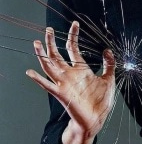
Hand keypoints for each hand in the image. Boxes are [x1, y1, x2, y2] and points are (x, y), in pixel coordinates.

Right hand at [26, 21, 115, 141]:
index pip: (73, 48)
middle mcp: (70, 74)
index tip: (74, 24)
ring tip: (36, 43)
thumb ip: (108, 64)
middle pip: (57, 54)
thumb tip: (107, 49)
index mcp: (81, 69)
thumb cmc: (101, 101)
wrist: (96, 119)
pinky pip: (47, 85)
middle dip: (52, 42)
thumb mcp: (108, 79)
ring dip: (42, 55)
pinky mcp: (61, 94)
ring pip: (49, 66)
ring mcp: (64, 83)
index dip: (73, 36)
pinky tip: (30, 72)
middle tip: (48, 29)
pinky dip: (38, 79)